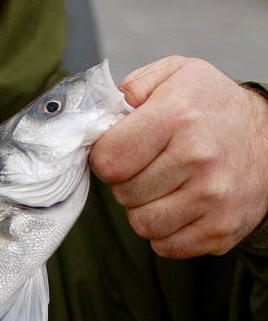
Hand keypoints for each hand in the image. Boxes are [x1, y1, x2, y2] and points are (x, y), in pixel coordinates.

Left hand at [90, 55, 267, 258]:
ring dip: (144, 209)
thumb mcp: (177, 74)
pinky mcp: (221, 229)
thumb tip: (100, 115)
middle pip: (123, 194)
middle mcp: (198, 158)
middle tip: (148, 166)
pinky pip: (166, 246)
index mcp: (179, 115)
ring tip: (164, 187)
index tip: (120, 150)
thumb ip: (132, 87)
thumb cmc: (215, 107)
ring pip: (141, 224)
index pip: (108, 160)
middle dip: (127, 182)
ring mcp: (212, 198)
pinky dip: (166, 231)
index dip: (106, 157)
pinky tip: (180, 206)